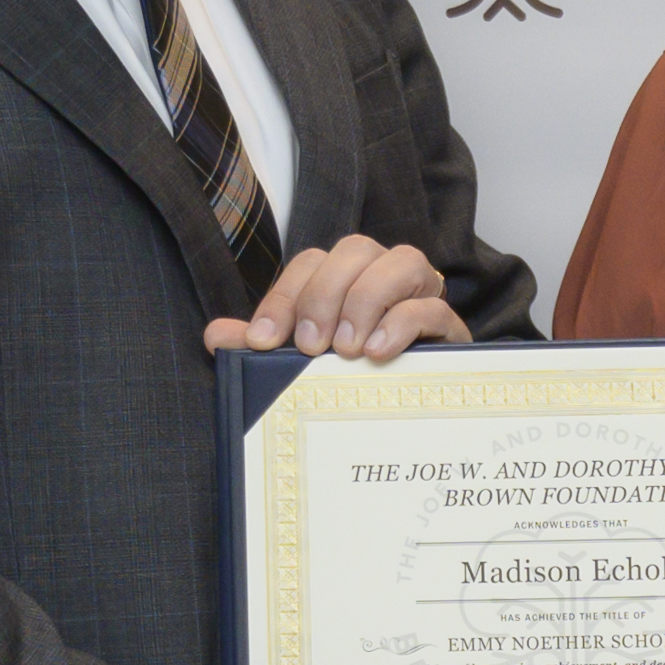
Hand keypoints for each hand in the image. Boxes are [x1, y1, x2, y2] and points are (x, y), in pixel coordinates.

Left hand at [204, 238, 471, 362]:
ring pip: (400, 260)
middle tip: (310, 346)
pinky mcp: (449, 326)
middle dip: (324, 295)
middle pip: (354, 249)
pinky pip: (432, 305)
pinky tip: (379, 353)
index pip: (310, 263)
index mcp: (345, 278)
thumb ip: (264, 346)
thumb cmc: (356, 381)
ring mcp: (421, 295)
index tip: (263, 342)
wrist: (418, 415)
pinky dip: (402, 323)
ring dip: (366, 300)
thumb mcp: (304, 364)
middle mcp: (382, 274)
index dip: (283, 298)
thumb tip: (215, 336)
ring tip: (348, 349)